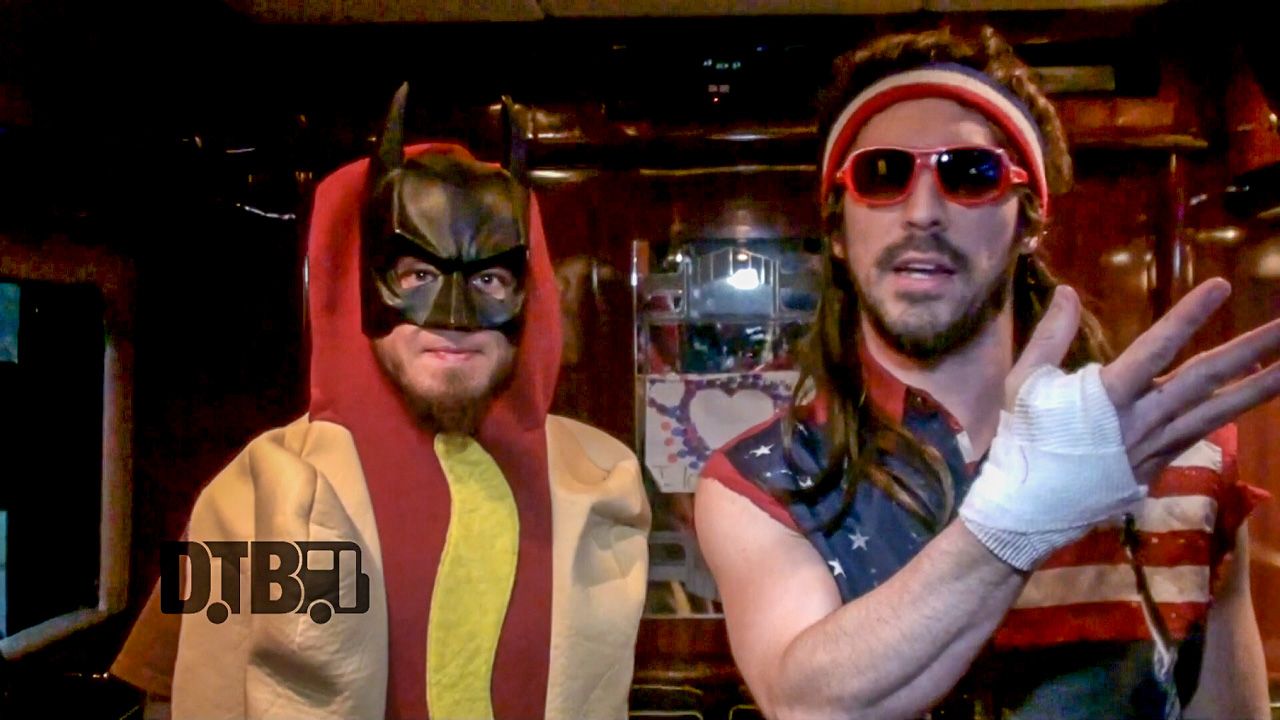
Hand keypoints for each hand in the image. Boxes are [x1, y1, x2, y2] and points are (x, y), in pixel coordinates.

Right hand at [1009, 279, 1279, 484]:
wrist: (1027, 510)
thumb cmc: (1022, 441)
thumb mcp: (1024, 383)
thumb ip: (1051, 336)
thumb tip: (1067, 291)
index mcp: (1107, 396)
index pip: (1156, 347)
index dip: (1188, 316)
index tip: (1221, 286)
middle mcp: (1142, 420)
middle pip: (1205, 378)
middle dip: (1253, 349)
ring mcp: (1156, 446)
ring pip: (1218, 410)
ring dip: (1262, 385)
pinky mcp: (1159, 465)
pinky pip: (1202, 431)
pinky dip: (1231, 409)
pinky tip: (1252, 391)